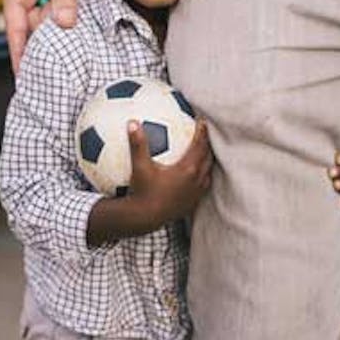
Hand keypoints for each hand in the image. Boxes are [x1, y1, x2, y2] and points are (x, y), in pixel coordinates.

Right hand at [1, 0, 77, 72]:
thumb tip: (65, 22)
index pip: (15, 30)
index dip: (19, 54)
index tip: (22, 75)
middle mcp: (19, 4)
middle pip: (30, 35)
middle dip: (43, 47)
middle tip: (56, 66)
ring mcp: (31, 10)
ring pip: (42, 34)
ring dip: (54, 41)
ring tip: (65, 56)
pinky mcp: (44, 13)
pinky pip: (50, 29)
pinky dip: (59, 35)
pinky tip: (68, 47)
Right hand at [87, 119, 212, 245]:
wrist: (145, 219)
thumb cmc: (142, 191)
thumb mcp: (139, 166)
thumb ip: (138, 143)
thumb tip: (132, 122)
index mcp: (188, 169)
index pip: (200, 145)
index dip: (202, 131)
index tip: (202, 121)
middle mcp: (196, 180)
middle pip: (208, 157)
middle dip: (208, 144)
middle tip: (204, 133)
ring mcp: (196, 193)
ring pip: (208, 172)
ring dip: (207, 160)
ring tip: (204, 151)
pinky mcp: (192, 203)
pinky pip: (202, 185)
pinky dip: (202, 175)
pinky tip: (195, 173)